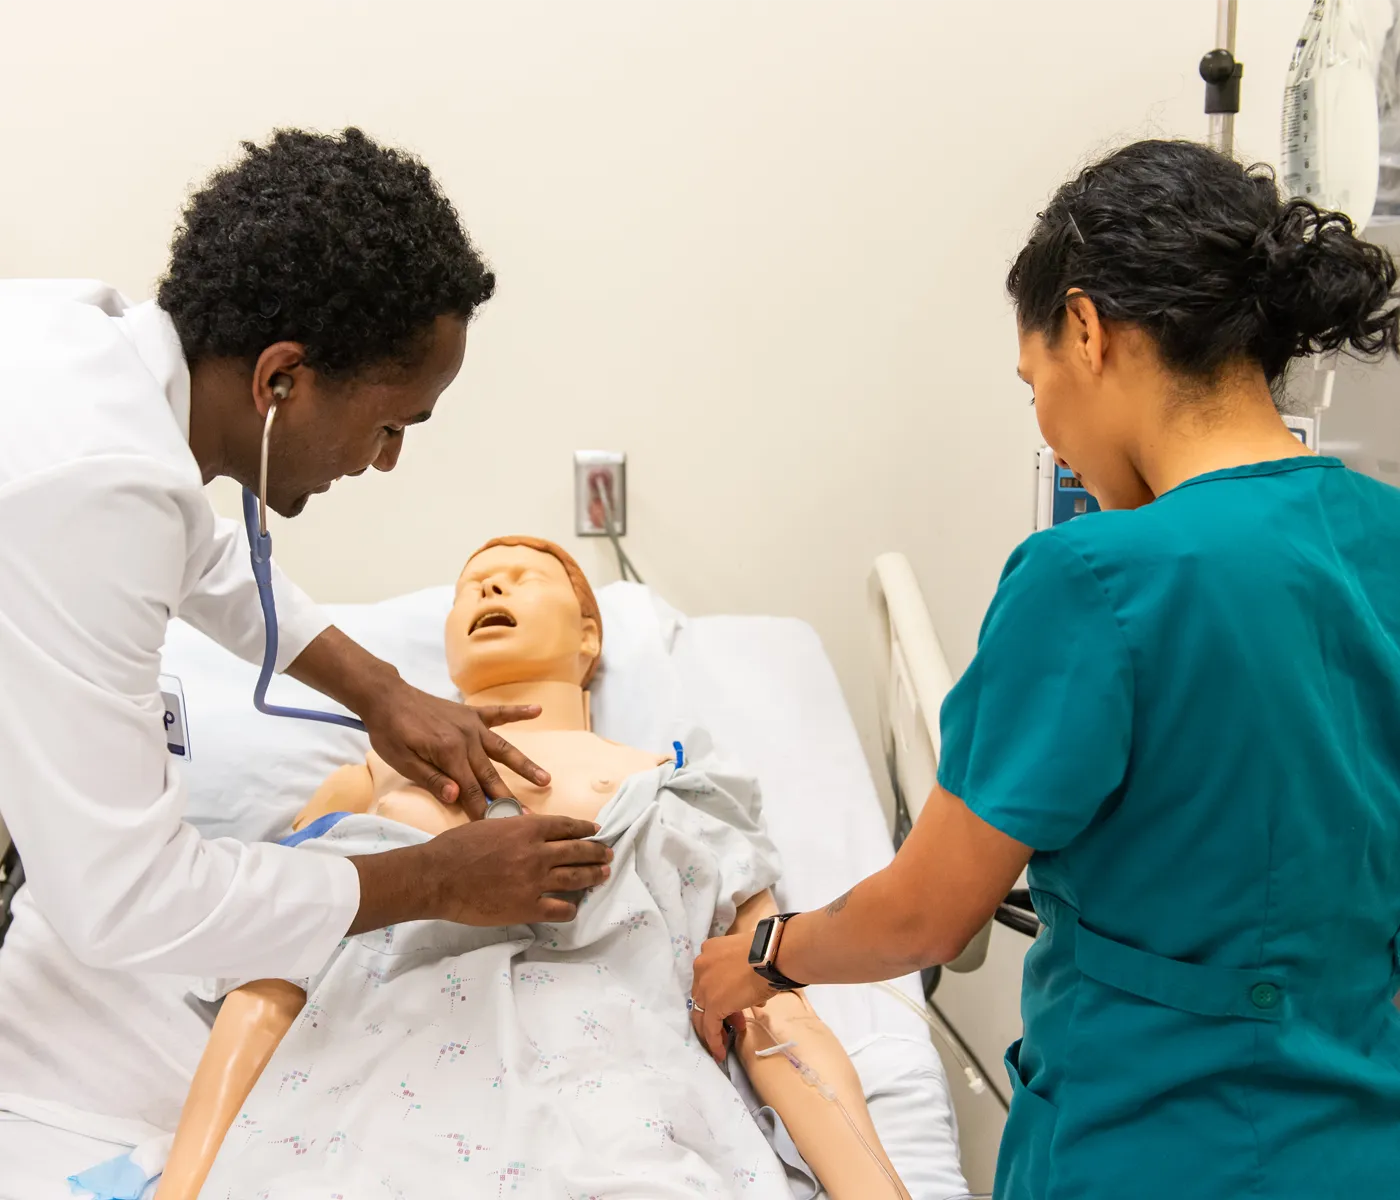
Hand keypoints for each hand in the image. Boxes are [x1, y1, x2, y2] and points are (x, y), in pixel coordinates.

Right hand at [350, 814, 611, 931]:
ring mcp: (535, 881)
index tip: (595, 830)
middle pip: (578, 850)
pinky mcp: (527, 907)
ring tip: (603, 874)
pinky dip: (570, 908)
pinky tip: (574, 908)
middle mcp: (537, 852)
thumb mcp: (490, 825)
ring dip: (593, 876)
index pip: (566, 826)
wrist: (438, 877)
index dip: (584, 828)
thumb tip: (529, 832)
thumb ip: (515, 829)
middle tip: (607, 854)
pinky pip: (560, 909)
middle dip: (596, 852)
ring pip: (575, 878)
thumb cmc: (456, 847)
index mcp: (527, 828)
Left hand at [361, 681, 549, 817]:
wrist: (387, 697)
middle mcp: (467, 738)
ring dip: (525, 765)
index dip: (484, 810)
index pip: (471, 789)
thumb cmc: (389, 733)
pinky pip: (499, 713)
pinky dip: (518, 713)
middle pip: (491, 774)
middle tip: (530, 817)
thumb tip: (455, 796)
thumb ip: (431, 779)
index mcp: (449, 753)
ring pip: (504, 748)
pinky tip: (538, 710)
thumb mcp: (402, 762)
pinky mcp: (471, 713)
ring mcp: (471, 725)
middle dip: (509, 797)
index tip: (500, 829)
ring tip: (545, 779)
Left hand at [689, 931, 778, 1062]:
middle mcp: (701, 966)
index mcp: (709, 951)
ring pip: (703, 1012)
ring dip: (715, 1026)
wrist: (771, 955)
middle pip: (703, 995)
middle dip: (718, 1010)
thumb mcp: (747, 959)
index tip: (733, 1004)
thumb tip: (750, 997)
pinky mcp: (712, 1004)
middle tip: (732, 1022)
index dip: (720, 993)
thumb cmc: (767, 953)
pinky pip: (709, 1026)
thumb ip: (741, 974)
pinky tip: (721, 1051)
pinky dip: (714, 1040)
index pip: (709, 978)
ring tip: (728, 1037)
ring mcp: (704, 986)